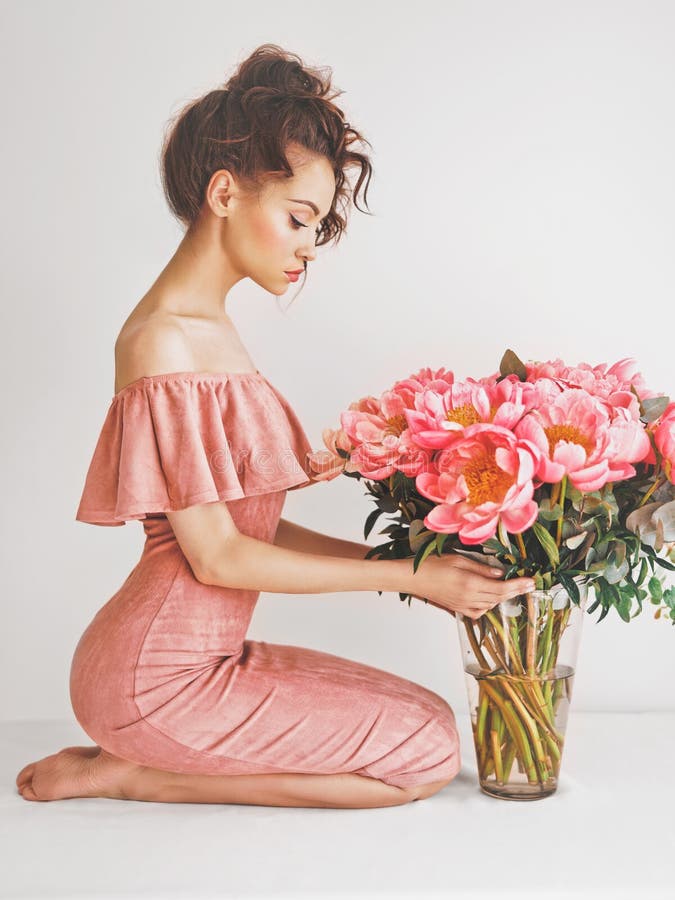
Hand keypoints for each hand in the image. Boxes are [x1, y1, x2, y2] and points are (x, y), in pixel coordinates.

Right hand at [404, 553, 534, 620]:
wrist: (412, 579)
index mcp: (470, 584)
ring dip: (503, 597)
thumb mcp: (458, 560)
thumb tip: (500, 573)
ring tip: (512, 588)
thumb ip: (481, 568)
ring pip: (491, 605)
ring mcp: (463, 606)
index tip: (531, 582)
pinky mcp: (457, 609)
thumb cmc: (432, 565)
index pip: (501, 587)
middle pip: (499, 597)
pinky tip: (490, 598)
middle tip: (530, 585)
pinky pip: (479, 611)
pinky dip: (488, 605)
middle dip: (516, 591)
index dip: (518, 586)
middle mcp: (469, 598)